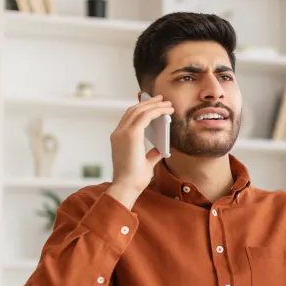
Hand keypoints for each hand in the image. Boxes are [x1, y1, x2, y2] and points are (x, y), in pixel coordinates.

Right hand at [106, 95, 173, 209]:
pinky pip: (145, 116)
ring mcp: (122, 132)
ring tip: (166, 103)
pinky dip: (156, 111)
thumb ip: (152, 153)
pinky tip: (166, 111)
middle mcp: (118, 133)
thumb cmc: (134, 179)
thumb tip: (162, 148)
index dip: (141, 108)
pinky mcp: (131, 134)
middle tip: (161, 99)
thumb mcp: (146, 163)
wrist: (127, 187)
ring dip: (154, 105)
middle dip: (148, 102)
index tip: (152, 104)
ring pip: (139, 110)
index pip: (129, 117)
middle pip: (133, 110)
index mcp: (119, 138)